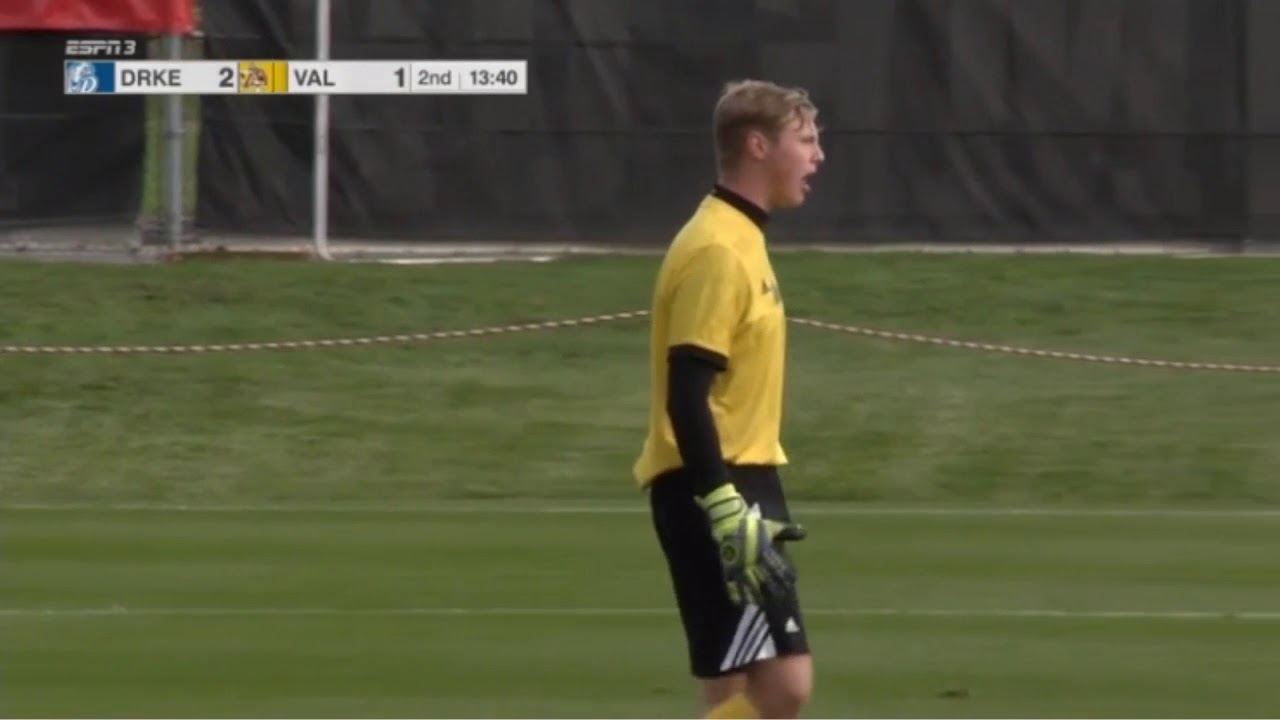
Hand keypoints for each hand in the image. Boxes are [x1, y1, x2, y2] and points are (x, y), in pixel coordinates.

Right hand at [695, 483, 806, 606]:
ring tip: (762, 605)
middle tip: (779, 599)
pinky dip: (737, 594)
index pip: (778, 567)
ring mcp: (741, 566)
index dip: (785, 576)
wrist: (729, 521)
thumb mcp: (771, 526)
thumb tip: (805, 532)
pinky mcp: (730, 568)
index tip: (791, 583)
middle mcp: (754, 561)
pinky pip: (733, 584)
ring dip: (756, 595)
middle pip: (765, 579)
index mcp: (766, 551)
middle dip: (772, 589)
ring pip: (750, 584)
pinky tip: (741, 602)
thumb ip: (787, 531)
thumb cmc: (753, 525)